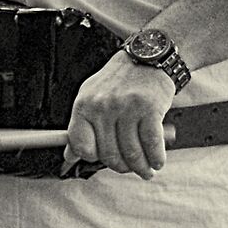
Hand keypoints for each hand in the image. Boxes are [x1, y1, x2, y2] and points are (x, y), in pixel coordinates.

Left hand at [65, 54, 179, 177]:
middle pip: (108, 153)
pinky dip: (156, 157)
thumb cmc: (118, 82)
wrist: (147, 57)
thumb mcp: (91, 98)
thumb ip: (80, 128)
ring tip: (147, 171)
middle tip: (131, 169)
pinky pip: (151, 143)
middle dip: (121, 167)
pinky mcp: (149, 108)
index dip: (93, 158)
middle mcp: (102, 107)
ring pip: (131, 152)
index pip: (81, 145)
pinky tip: (157, 162)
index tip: (104, 160)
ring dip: (141, 168)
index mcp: (83, 106)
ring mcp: (126, 107)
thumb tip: (69, 157)